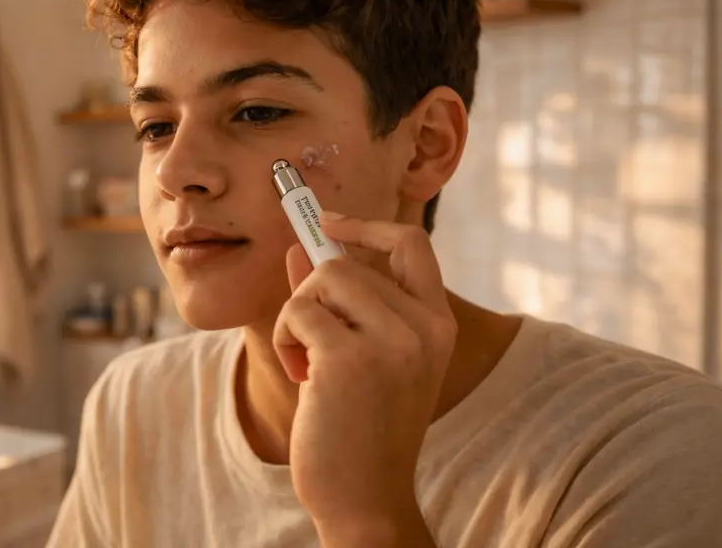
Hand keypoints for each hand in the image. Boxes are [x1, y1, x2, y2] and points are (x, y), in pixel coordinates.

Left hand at [274, 213, 455, 545]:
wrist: (364, 500)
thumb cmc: (360, 428)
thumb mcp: (361, 356)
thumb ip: (336, 300)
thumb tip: (301, 247)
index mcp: (437, 325)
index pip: (412, 244)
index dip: (367, 226)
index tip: (327, 222)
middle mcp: (424, 328)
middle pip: (345, 263)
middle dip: (311, 296)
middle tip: (310, 343)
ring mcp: (391, 342)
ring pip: (320, 280)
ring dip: (296, 317)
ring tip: (307, 364)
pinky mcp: (349, 359)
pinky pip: (298, 311)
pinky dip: (285, 338)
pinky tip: (302, 377)